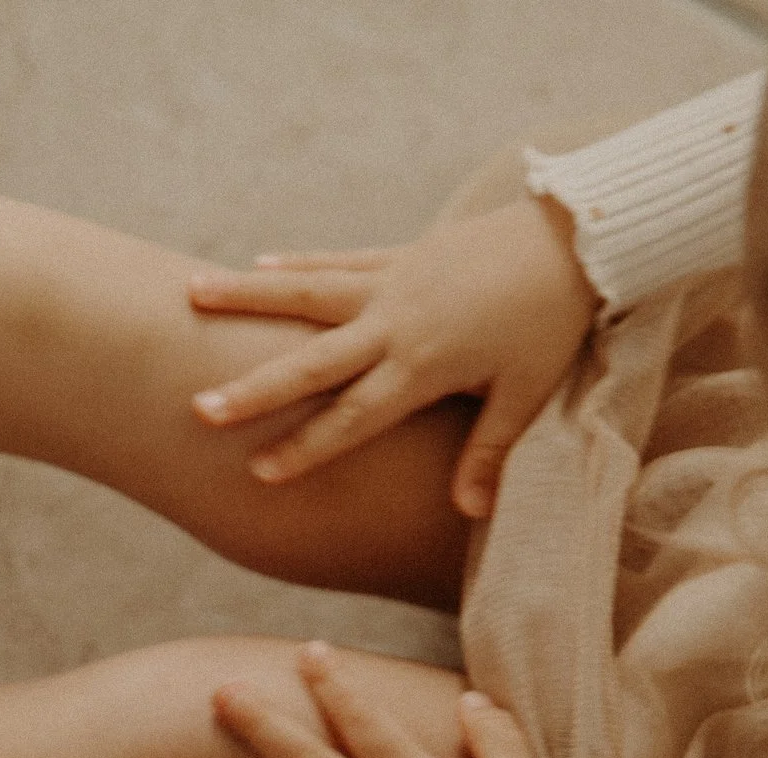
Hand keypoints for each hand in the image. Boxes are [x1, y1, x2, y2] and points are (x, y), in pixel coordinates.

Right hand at [185, 197, 598, 516]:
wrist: (579, 236)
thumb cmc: (553, 321)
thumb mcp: (528, 391)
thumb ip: (490, 450)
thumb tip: (468, 511)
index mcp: (426, 365)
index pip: (356, 417)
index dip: (308, 447)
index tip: (260, 472)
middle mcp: (397, 323)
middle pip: (313, 362)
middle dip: (255, 388)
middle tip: (200, 409)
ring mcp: (393, 282)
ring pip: (307, 292)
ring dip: (247, 296)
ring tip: (189, 293)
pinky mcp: (401, 255)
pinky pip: (338, 260)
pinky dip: (296, 263)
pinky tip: (255, 263)